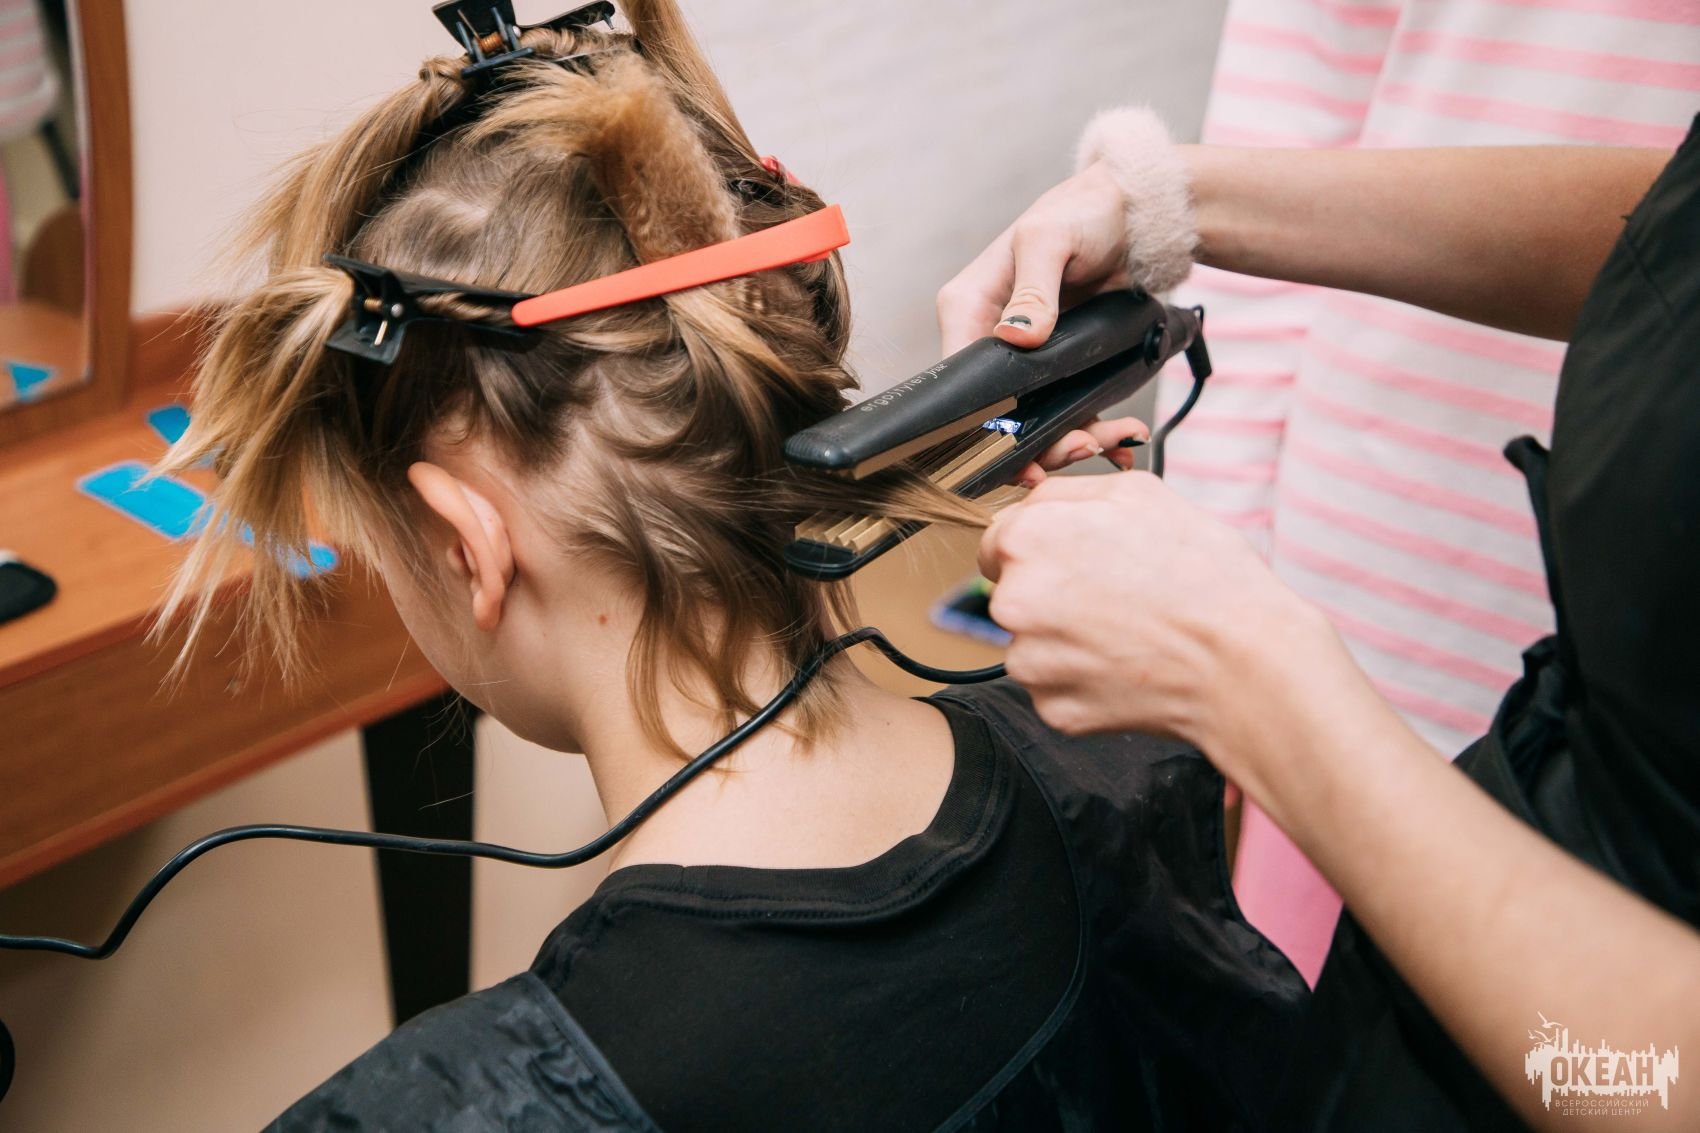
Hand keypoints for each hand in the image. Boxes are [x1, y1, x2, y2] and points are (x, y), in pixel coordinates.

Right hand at [937, 163, 1145, 485]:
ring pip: (1034, 420)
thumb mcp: (1050, 239)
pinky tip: (1121, 442)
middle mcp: (989, 337)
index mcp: (969, 307)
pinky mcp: (1058, 367)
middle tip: (1083, 447)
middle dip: (1039, 440)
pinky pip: (1066, 411)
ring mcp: (1024, 358)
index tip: (1018, 446)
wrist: (1134, 214)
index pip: (957, 378)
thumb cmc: (1083, 212)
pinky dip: (1094, 431)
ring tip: (1115, 441)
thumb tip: (1015, 336)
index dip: (982, 422)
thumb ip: (1032, 289)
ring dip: (1072, 441)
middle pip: (997, 413)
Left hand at [978, 471, 1334, 764]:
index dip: (1038, 547)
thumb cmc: (1203, 574)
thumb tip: (1033, 504)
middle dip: (1051, 593)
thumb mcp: (1139, 495)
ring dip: (1066, 639)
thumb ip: (1067, 493)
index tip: (1071, 559)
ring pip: (1033, 643)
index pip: (999, 541)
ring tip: (1128, 631)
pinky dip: (1084, 679)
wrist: (1242, 662)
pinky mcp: (1053, 707)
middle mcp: (1014, 601)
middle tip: (1112, 595)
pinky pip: (1056, 686)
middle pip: (1014, 594)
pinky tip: (1127, 664)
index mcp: (1028, 540)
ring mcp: (1031, 661)